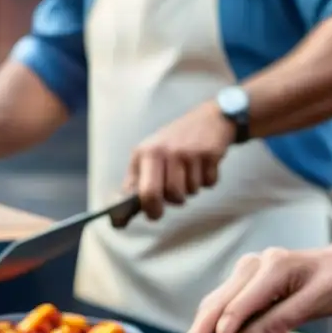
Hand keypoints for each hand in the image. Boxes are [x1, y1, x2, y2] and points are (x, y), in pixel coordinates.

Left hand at [125, 101, 235, 219]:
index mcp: (146, 153)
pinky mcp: (210, 154)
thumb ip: (136, 181)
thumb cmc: (175, 142)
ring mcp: (188, 152)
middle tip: (172, 201)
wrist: (210, 118)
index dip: (148, 208)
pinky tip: (203, 167)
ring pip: (189, 191)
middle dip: (173, 201)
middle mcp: (165, 151)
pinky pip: (208, 183)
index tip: (152, 214)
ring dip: (190, 190)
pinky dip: (207, 181)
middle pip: (169, 194)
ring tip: (189, 174)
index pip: (143, 191)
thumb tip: (121, 213)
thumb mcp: (150, 154)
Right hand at [174, 244, 331, 332]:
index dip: (226, 327)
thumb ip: (279, 322)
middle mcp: (251, 265)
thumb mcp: (318, 303)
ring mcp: (242, 272)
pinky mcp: (240, 282)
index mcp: (273, 267)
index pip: (240, 302)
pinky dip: (211, 326)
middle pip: (217, 302)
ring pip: (213, 304)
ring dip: (200, 331)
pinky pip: (221, 305)